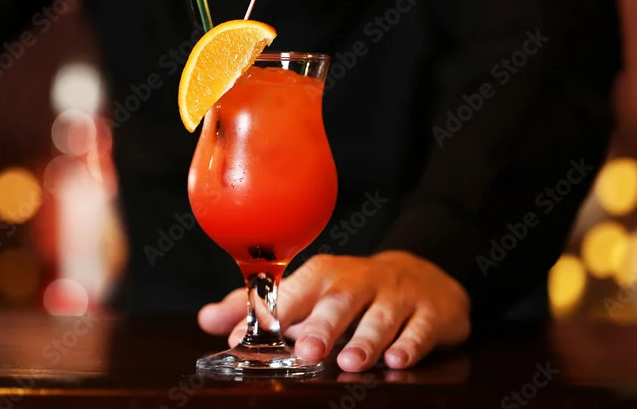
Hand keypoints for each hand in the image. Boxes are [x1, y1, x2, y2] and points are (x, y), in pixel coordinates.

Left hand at [198, 251, 470, 371]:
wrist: (423, 276)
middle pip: (338, 301)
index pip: (293, 291)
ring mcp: (397, 295)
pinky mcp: (429, 312)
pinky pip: (421, 328)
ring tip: (350, 361)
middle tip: (305, 350)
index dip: (270, 313)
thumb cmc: (354, 291)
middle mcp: (360, 281)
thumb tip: (207, 320)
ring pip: (380, 316)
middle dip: (321, 325)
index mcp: (324, 276)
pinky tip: (399, 360)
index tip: (246, 337)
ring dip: (366, 338)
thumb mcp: (311, 292)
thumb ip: (261, 308)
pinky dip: (411, 343)